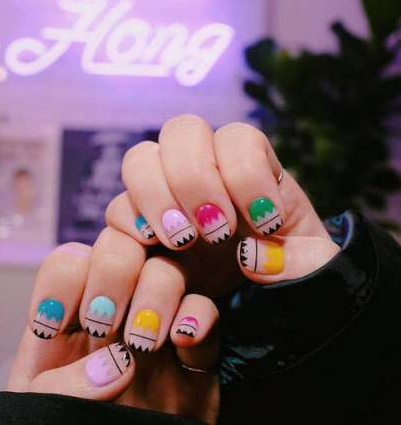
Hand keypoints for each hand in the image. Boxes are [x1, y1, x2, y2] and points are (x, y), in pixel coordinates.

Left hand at [8, 242, 219, 423]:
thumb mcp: (41, 417)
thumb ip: (62, 387)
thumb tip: (116, 364)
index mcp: (66, 320)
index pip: (69, 262)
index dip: (65, 280)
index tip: (58, 323)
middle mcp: (114, 311)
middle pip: (120, 248)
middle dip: (113, 272)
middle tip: (103, 322)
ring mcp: (156, 325)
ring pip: (166, 269)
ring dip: (156, 291)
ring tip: (142, 342)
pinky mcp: (196, 351)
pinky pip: (207, 312)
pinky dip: (199, 316)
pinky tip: (184, 339)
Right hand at [106, 115, 339, 295]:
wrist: (262, 302)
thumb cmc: (292, 273)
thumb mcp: (314, 271)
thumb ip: (301, 263)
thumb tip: (249, 254)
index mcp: (253, 167)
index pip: (238, 137)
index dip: (247, 172)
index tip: (266, 223)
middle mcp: (206, 170)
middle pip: (182, 130)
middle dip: (194, 178)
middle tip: (216, 230)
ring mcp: (169, 194)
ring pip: (141, 158)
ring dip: (157, 194)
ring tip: (183, 242)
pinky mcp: (143, 225)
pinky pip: (120, 206)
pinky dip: (131, 220)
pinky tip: (153, 246)